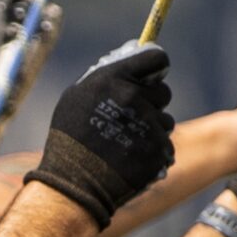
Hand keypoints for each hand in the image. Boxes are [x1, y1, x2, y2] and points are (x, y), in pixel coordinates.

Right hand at [25, 40, 174, 226]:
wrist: (74, 183)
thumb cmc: (70, 137)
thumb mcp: (77, 96)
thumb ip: (107, 75)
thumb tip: (132, 54)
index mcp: (115, 79)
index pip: (156, 58)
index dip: (156, 66)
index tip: (152, 76)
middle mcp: (134, 98)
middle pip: (163, 92)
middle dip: (151, 102)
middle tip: (130, 117)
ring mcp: (149, 126)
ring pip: (165, 121)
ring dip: (152, 129)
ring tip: (125, 143)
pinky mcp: (159, 150)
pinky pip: (165, 145)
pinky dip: (152, 153)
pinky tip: (131, 159)